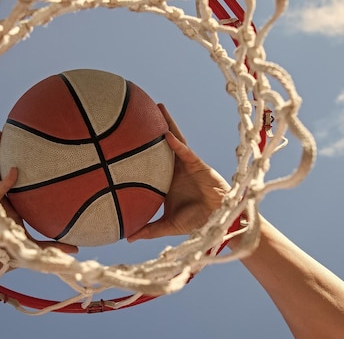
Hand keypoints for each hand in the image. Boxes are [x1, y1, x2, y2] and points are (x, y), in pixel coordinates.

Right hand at [0, 130, 77, 279]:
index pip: (7, 177)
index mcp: (8, 203)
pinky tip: (15, 171)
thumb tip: (77, 248)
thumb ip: (52, 246)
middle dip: (0, 149)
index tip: (24, 146)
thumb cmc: (5, 256)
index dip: (12, 162)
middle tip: (7, 129)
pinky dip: (5, 181)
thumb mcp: (32, 248)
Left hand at [127, 104, 229, 240]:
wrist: (217, 221)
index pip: (151, 158)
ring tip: (157, 107)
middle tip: (140, 110)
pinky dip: (177, 144)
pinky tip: (167, 135)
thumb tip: (127, 237)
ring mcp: (186, 164)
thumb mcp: (167, 225)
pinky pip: (186, 151)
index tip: (126, 136)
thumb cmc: (195, 221)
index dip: (142, 146)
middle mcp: (175, 168)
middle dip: (154, 126)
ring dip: (167, 124)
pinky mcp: (199, 164)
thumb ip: (148, 229)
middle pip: (161, 143)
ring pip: (175, 140)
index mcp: (166, 178)